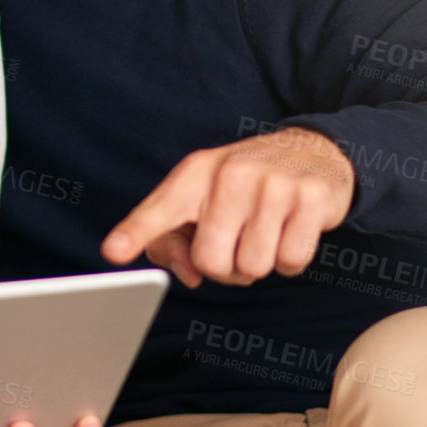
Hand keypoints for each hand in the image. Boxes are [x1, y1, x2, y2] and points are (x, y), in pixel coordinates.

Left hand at [102, 128, 353, 286]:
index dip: (135, 232)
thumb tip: (189, 275)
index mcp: (195, 173)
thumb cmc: (244, 185)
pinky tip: (290, 230)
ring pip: (253, 267)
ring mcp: (273, 185)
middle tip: (236, 244)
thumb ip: (176, 240)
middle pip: (210, 261)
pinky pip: (291, 262)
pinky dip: (290, 260)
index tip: (113, 251)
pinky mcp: (310, 200)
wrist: (313, 151)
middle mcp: (231, 174)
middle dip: (225, 268)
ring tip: (265, 233)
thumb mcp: (203, 199)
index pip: (160, 208)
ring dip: (259, 264)